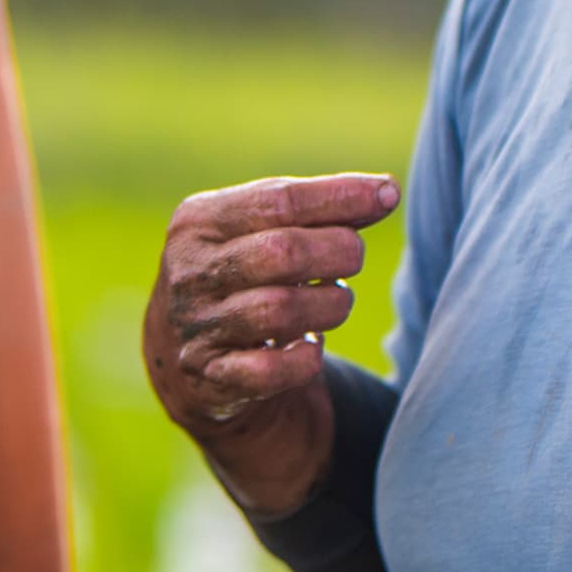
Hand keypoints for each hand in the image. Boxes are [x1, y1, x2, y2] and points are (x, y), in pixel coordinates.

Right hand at [142, 173, 400, 514]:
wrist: (184, 352)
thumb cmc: (242, 274)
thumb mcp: (262, 230)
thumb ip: (317, 211)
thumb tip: (385, 193)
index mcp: (200, 221)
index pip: (278, 200)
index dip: (340, 197)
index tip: (388, 195)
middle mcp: (191, 272)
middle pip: (281, 253)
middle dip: (337, 251)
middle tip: (354, 257)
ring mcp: (197, 327)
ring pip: (280, 311)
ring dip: (329, 304)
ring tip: (337, 299)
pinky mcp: (210, 379)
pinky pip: (269, 372)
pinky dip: (304, 360)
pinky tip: (312, 345)